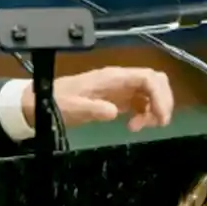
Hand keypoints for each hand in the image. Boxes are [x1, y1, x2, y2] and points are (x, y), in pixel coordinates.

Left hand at [23, 67, 173, 131]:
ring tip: (140, 128)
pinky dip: (145, 114)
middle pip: (155, 81)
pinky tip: (134, 126)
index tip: (160, 118)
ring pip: (151, 92)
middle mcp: (119, 79)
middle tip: (158, 124)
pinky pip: (141, 101)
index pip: (147, 78)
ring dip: (154, 110)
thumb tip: (114, 112)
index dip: (160, 95)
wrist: (43, 102)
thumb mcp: (72, 107)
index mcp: (111, 77)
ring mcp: (120, 88)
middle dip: (163, 101)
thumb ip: (92, 109)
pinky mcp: (118, 98)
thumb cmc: (57, 102)